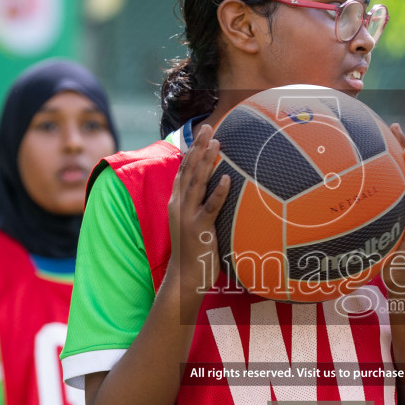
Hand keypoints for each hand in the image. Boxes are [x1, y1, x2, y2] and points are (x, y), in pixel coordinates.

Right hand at [166, 123, 230, 295]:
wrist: (185, 277)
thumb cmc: (193, 249)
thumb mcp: (192, 221)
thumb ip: (198, 203)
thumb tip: (214, 186)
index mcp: (177, 201)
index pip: (183, 169)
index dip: (192, 149)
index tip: (203, 131)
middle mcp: (179, 205)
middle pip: (188, 169)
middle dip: (198, 146)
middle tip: (208, 126)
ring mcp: (187, 216)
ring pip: (197, 183)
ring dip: (207, 161)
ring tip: (217, 143)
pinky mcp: (199, 229)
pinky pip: (210, 207)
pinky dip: (218, 191)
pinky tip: (227, 177)